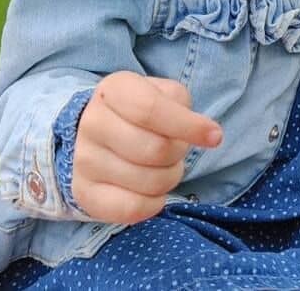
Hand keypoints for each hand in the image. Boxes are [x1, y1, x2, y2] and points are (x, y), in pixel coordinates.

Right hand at [71, 72, 222, 223]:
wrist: (99, 133)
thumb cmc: (140, 111)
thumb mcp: (162, 94)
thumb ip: (182, 106)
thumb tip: (208, 133)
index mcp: (113, 89)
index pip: (151, 111)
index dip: (188, 126)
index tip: (215, 137)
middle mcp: (92, 122)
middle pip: (155, 150)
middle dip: (179, 153)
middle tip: (176, 149)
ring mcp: (83, 159)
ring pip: (148, 182)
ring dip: (169, 177)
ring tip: (162, 166)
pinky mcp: (84, 192)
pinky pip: (131, 209)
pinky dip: (154, 204)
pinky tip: (153, 192)